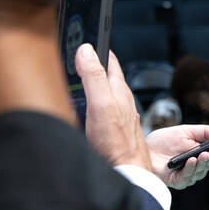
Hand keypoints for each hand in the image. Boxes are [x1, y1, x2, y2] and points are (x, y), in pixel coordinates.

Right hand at [78, 45, 149, 171]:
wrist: (125, 171)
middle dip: (97, 66)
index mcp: (119, 91)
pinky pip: (103, 111)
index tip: (92, 38)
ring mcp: (119, 117)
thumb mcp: (101, 104)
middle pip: (109, 78)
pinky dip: (93, 104)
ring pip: (107, 94)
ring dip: (95, 85)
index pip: (111, 63)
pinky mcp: (113, 131)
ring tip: (83, 78)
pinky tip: (87, 110)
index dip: (101, 50)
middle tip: (84, 55)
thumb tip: (86, 49)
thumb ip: (94, 77)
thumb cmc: (116, 141)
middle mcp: (121, 102)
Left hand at [145, 124, 208, 189]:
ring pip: (201, 171)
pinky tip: (192, 160)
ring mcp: (188, 174)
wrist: (144, 148)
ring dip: (204, 163)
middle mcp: (197, 165)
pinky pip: (187, 177)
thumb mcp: (186, 131)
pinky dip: (191, 168)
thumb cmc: (164, 141)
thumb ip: (205, 131)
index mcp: (202, 153)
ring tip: (204, 154)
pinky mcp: (177, 181)